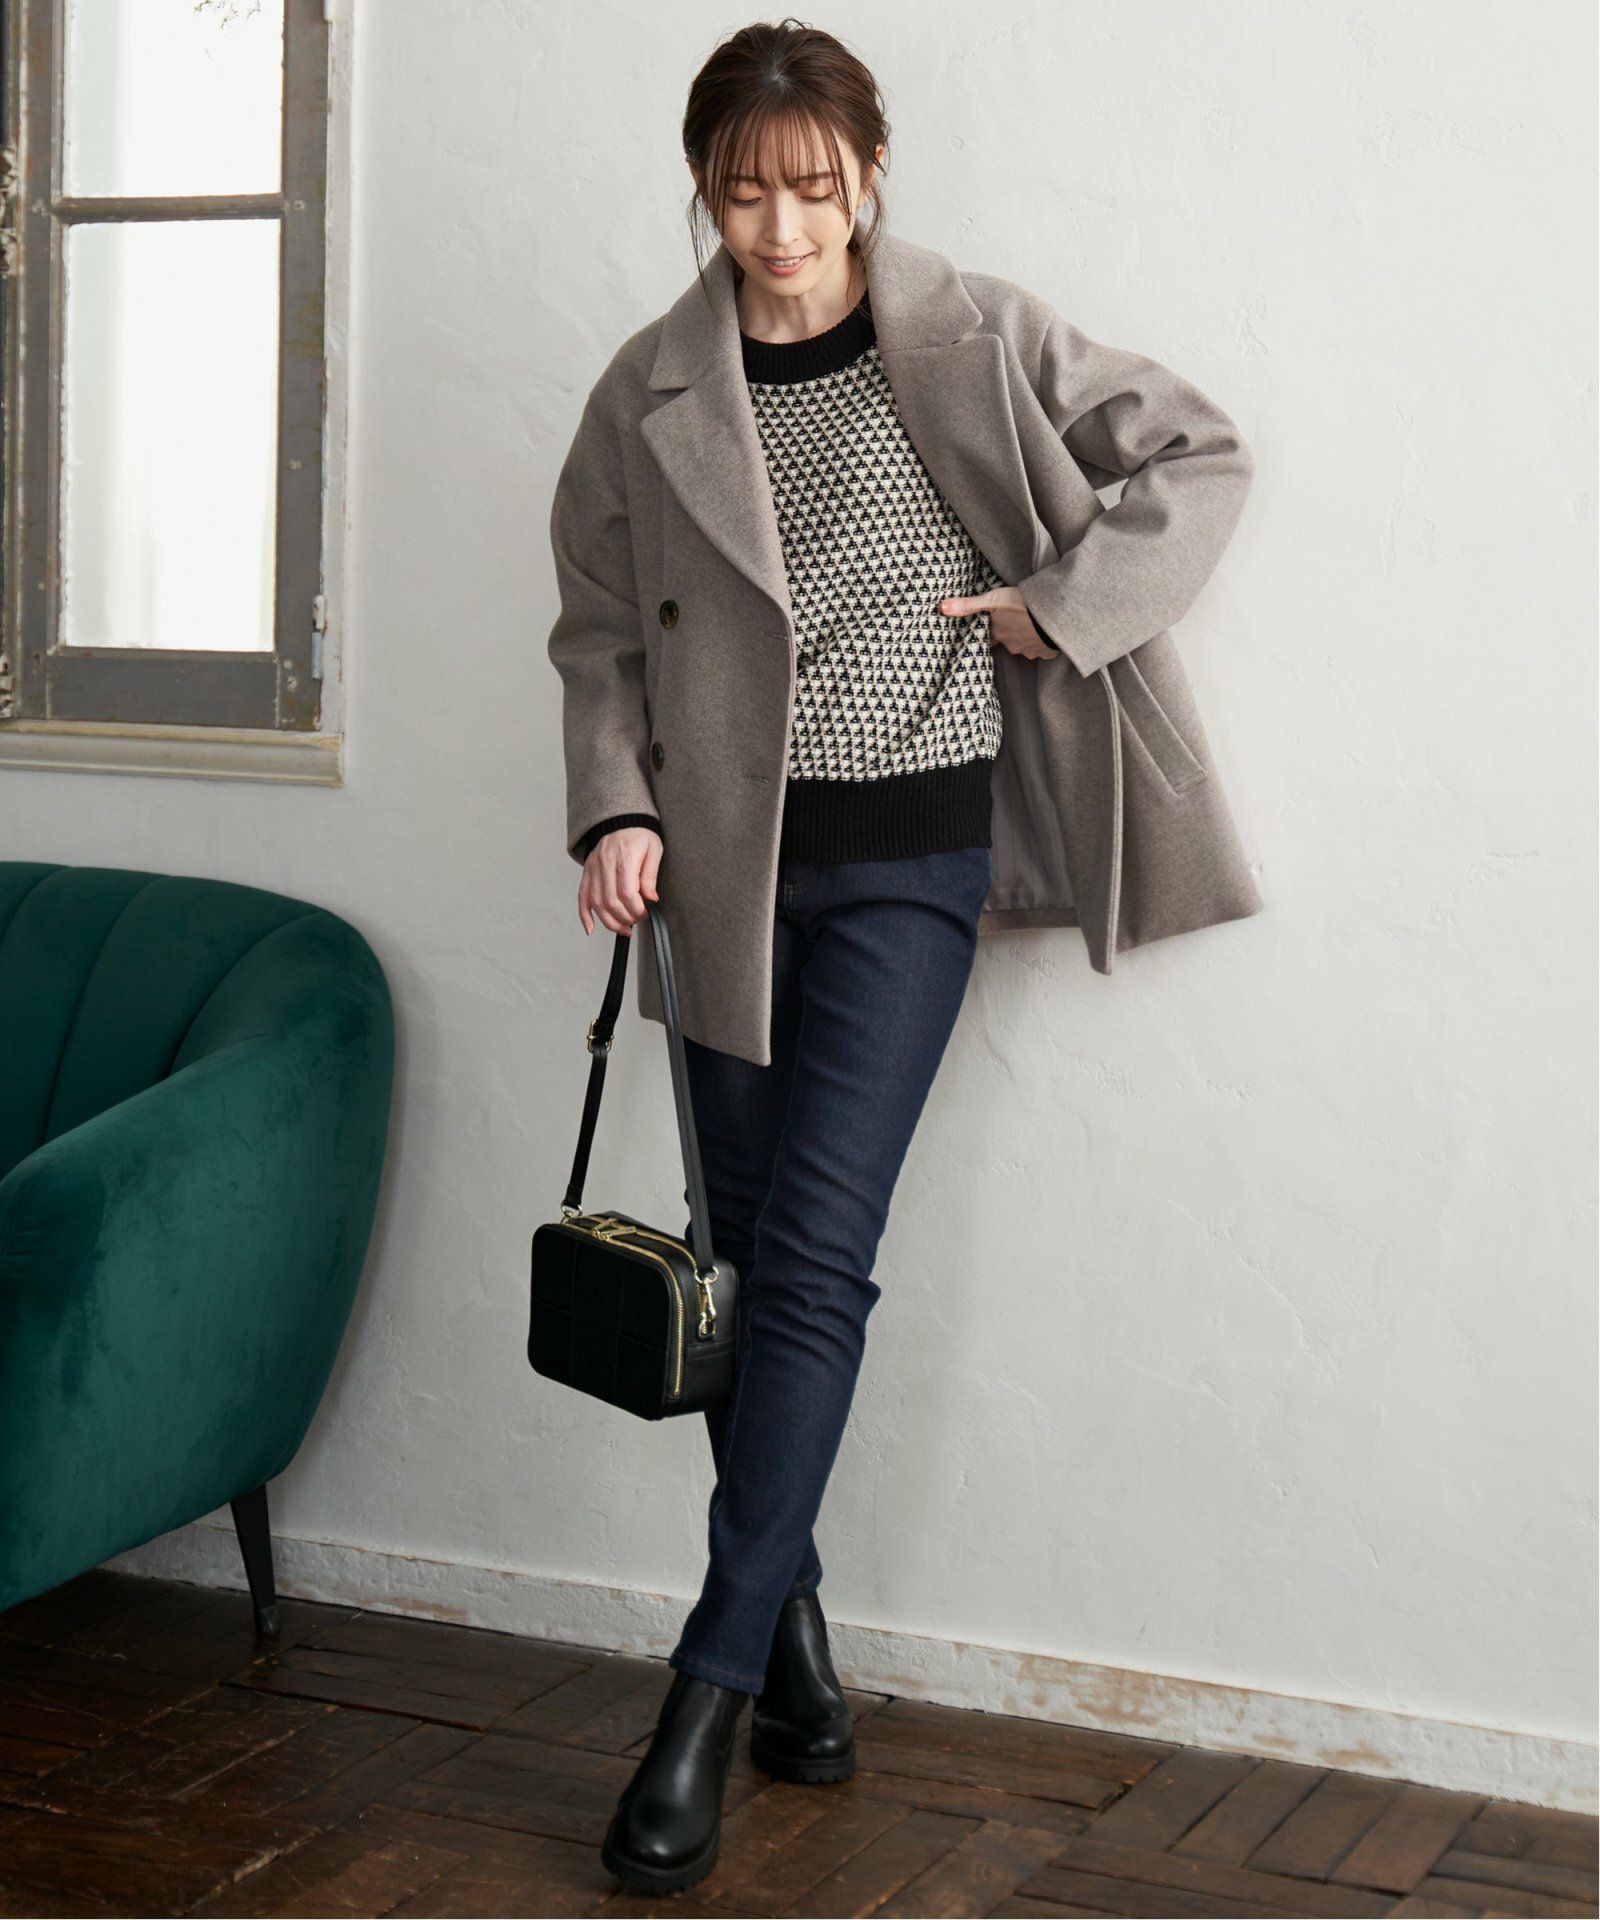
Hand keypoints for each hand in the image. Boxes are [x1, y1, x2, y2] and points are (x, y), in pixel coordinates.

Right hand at [579, 826, 662, 935]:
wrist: (621, 821)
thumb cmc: (639, 836)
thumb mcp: (654, 850)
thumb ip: (651, 875)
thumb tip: (651, 898)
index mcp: (624, 857)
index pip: (627, 893)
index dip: (637, 909)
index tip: (646, 912)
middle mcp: (605, 864)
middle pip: (611, 901)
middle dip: (626, 917)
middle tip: (637, 919)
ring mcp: (593, 869)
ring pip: (596, 903)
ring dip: (610, 922)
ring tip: (624, 929)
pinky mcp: (587, 873)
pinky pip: (582, 896)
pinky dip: (584, 915)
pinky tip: (591, 928)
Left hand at [939, 586, 1057, 660]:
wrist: (1053, 614)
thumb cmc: (1022, 605)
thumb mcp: (992, 600)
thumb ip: (968, 605)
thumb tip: (941, 608)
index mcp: (999, 635)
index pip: (986, 639)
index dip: (985, 635)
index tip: (983, 632)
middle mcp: (1013, 646)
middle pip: (1006, 642)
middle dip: (1007, 635)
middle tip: (1010, 623)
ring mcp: (1031, 650)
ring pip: (1024, 646)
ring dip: (1024, 638)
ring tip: (1028, 625)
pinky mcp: (1047, 651)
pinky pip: (1042, 649)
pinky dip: (1041, 642)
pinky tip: (1043, 632)